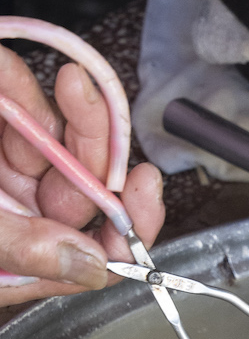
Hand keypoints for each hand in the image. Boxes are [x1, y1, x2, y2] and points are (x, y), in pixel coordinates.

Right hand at [0, 44, 163, 306]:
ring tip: (40, 77)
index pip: (102, 250)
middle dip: (95, 138)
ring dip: (61, 105)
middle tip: (84, 95)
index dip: (132, 222)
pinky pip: (16, 104)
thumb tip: (92, 266)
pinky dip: (13, 83)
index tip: (145, 185)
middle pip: (87, 183)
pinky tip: (4, 73)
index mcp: (29, 258)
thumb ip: (27, 251)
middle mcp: (26, 218)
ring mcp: (8, 175)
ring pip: (58, 138)